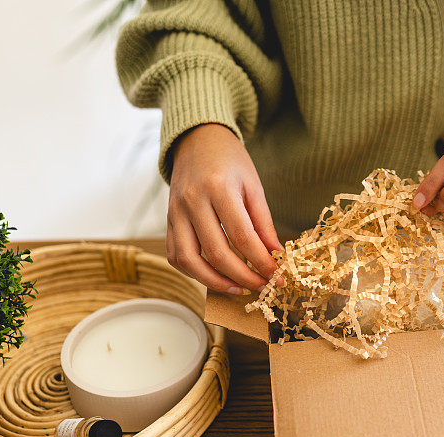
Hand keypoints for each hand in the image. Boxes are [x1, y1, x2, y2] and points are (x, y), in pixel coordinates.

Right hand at [167, 124, 281, 293]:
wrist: (197, 141)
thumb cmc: (230, 161)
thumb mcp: (253, 186)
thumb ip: (264, 223)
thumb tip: (276, 255)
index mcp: (218, 188)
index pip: (242, 236)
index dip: (260, 262)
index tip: (277, 276)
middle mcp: (192, 201)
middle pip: (216, 253)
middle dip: (243, 277)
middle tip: (262, 286)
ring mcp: (175, 212)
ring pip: (190, 260)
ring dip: (215, 282)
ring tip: (238, 289)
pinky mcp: (167, 221)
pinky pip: (176, 256)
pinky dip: (195, 273)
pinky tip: (215, 277)